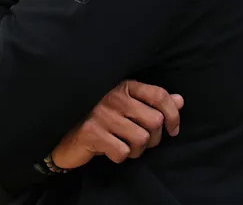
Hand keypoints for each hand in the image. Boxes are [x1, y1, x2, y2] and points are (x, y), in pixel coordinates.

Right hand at [50, 80, 184, 168]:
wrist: (62, 134)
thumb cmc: (98, 118)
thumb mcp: (125, 106)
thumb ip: (151, 102)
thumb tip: (180, 100)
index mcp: (122, 86)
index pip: (159, 95)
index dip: (173, 114)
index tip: (172, 130)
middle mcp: (112, 96)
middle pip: (155, 121)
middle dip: (154, 138)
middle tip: (142, 142)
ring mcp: (101, 114)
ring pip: (142, 139)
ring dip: (136, 150)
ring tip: (124, 146)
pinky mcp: (91, 132)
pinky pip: (123, 152)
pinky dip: (119, 156)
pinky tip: (109, 150)